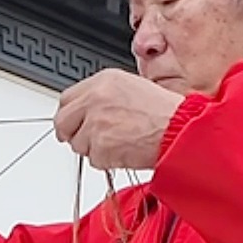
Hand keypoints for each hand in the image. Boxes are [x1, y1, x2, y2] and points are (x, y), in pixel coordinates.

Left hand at [54, 69, 183, 169]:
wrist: (180, 129)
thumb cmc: (164, 113)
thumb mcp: (131, 89)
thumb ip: (103, 98)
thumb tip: (86, 112)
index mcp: (103, 81)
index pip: (67, 99)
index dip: (70, 114)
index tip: (74, 122)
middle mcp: (95, 98)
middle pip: (63, 121)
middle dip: (72, 134)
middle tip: (87, 140)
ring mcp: (96, 123)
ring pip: (78, 144)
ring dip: (94, 149)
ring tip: (119, 142)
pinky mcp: (100, 145)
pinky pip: (94, 159)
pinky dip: (107, 160)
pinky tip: (125, 150)